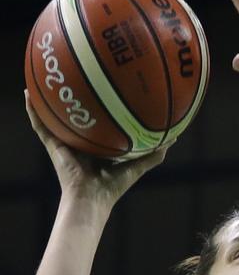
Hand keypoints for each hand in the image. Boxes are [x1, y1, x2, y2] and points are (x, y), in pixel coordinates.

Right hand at [25, 91, 168, 206]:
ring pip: (53, 116)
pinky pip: (39, 125)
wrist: (91, 199)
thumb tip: (174, 138)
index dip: (100, 108)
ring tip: (45, 77)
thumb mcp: (137, 167)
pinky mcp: (53, 145)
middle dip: (74, 98)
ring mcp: (64, 142)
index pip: (98, 123)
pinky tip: (28, 95)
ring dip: (47, 99)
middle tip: (75, 75)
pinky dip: (32, 111)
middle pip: (76, 116)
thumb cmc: (113, 187)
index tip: (105, 89)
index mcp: (98, 146)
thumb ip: (154, 155)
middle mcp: (80, 142)